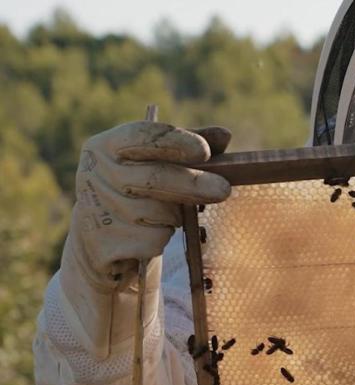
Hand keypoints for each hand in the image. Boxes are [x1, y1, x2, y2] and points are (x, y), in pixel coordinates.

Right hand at [67, 122, 231, 290]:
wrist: (100, 241)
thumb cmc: (137, 194)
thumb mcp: (156, 165)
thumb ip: (188, 147)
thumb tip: (224, 135)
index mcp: (106, 147)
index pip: (141, 136)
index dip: (175, 141)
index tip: (204, 151)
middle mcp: (94, 174)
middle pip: (153, 177)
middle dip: (192, 183)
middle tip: (224, 189)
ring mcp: (95, 210)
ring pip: (157, 213)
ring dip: (176, 216)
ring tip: (169, 217)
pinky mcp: (103, 243)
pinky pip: (152, 240)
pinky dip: (163, 238)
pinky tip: (151, 234)